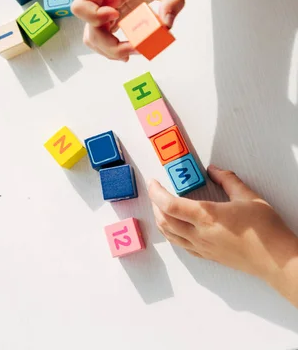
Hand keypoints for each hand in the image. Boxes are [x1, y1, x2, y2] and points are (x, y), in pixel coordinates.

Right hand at [71, 0, 183, 60]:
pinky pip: (104, 39)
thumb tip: (167, 27)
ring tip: (134, 50)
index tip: (116, 15)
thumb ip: (172, 0)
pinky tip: (132, 49)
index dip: (95, 17)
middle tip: (135, 47)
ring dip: (110, 51)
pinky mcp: (112, 20)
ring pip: (93, 38)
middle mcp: (99, 0)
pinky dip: (114, 49)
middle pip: (89, 30)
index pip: (80, 6)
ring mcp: (104, 11)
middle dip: (109, 45)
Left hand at [148, 165, 297, 286]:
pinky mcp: (208, 256)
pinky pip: (182, 246)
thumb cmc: (265, 231)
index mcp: (207, 216)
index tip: (153, 182)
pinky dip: (172, 234)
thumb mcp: (248, 196)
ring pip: (171, 235)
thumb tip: (214, 170)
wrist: (276, 261)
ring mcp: (203, 248)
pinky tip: (176, 227)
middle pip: (165, 220)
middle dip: (155, 204)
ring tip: (160, 207)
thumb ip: (228, 179)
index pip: (170, 205)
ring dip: (161, 219)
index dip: (156, 193)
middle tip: (156, 191)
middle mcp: (200, 234)